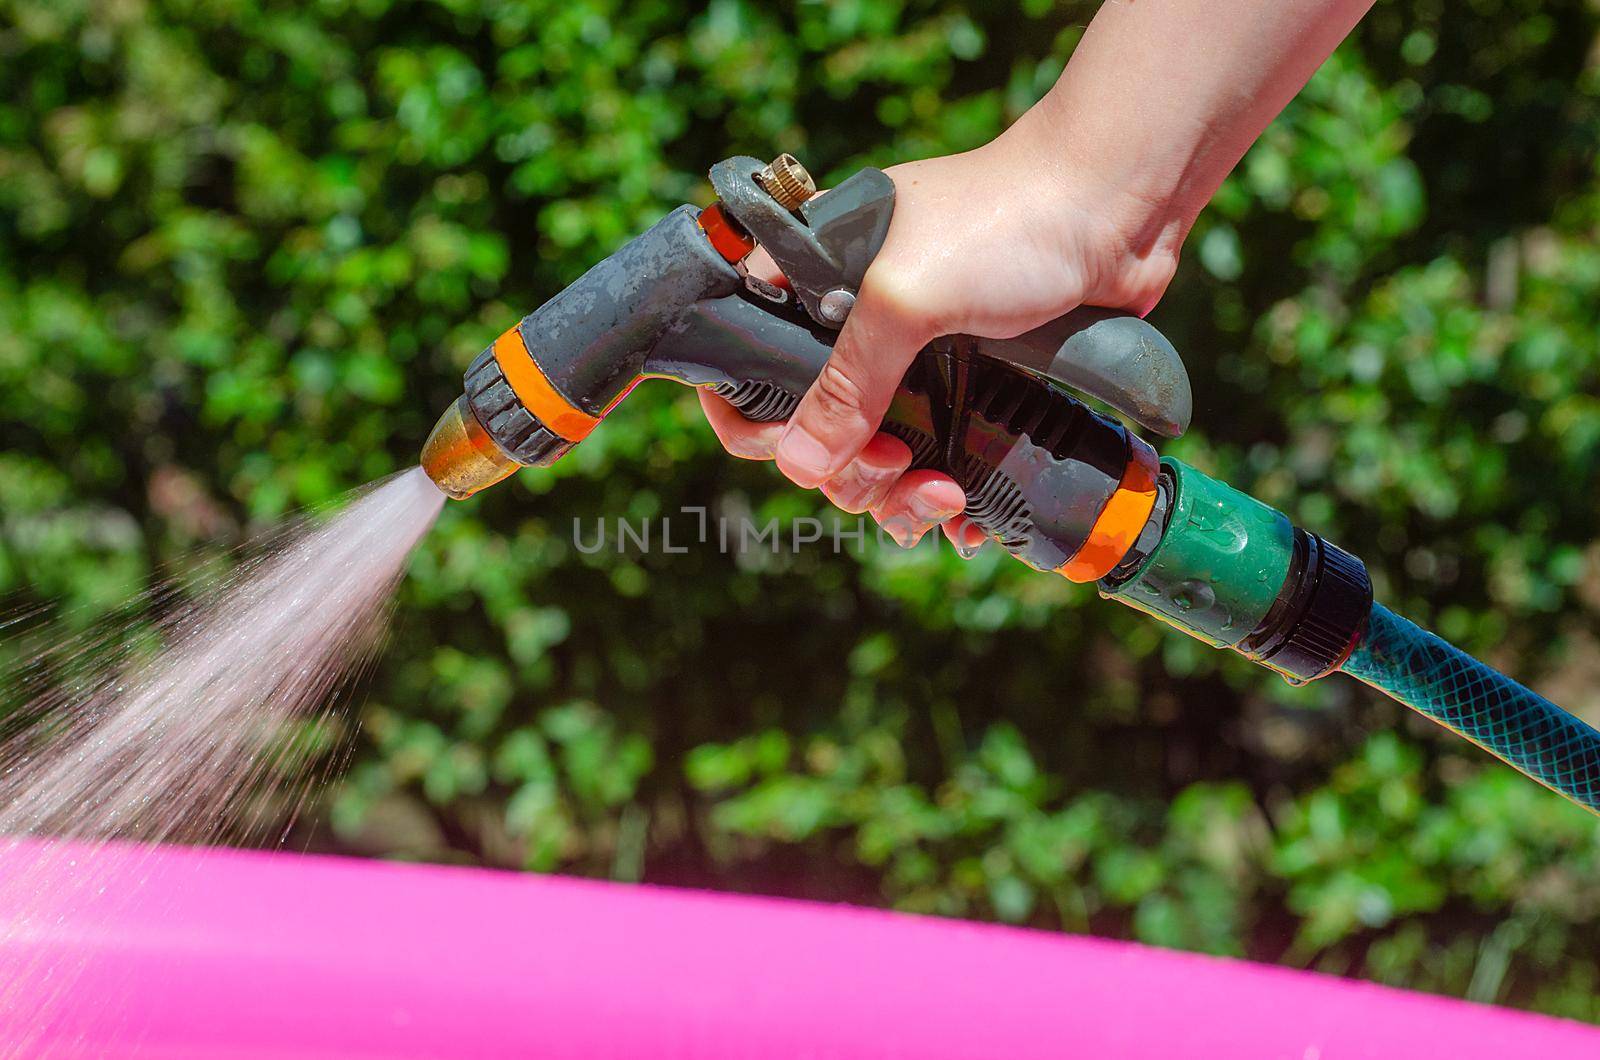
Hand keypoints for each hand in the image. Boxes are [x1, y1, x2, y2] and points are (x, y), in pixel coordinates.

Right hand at [699, 132, 1183, 551]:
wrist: (1119, 202)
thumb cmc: (1005, 220)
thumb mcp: (907, 298)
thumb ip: (849, 381)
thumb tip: (799, 465)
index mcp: (813, 280)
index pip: (744, 360)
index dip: (757, 418)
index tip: (802, 448)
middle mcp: (856, 322)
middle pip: (817, 430)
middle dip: (852, 470)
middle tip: (897, 464)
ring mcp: (916, 357)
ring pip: (878, 456)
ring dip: (902, 497)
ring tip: (948, 497)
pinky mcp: (974, 382)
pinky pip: (941, 457)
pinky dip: (949, 497)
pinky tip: (969, 519)